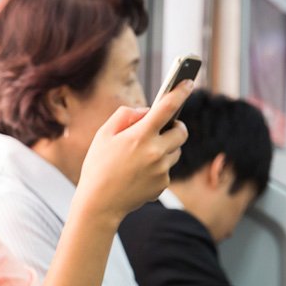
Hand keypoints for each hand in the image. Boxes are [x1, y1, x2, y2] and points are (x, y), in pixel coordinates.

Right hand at [70, 80, 192, 223]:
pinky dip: (157, 167)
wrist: (99, 203)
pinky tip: (138, 173)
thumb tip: (147, 111)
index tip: (187, 81)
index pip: (167, 107)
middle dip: (175, 126)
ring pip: (175, 151)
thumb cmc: (98, 165)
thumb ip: (125, 116)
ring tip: (142, 155)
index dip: (179, 91)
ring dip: (165, 148)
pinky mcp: (163, 184)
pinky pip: (167, 169)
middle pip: (181, 131)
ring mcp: (162, 170)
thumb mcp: (103, 135)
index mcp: (140, 136)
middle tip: (164, 127)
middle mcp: (155, 152)